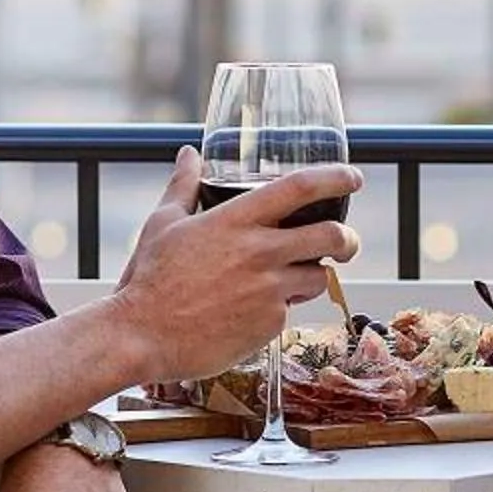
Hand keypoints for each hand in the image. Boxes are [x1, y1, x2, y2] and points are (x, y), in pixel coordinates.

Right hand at [107, 148, 362, 382]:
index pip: (300, 187)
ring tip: (292, 280)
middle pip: (331, 235)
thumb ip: (184, 186)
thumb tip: (188, 155)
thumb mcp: (163, 223)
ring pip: (318, 276)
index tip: (353, 178)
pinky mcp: (269, 324)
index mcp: (236, 220)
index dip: (335, 178)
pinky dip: (281, 308)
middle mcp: (259, 252)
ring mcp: (268, 290)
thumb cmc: (148, 280)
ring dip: (312, 276)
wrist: (140, 336)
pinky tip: (253, 310)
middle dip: (348, 238)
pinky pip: (291, 311)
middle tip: (347, 242)